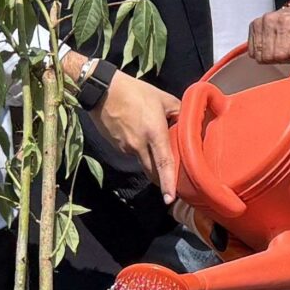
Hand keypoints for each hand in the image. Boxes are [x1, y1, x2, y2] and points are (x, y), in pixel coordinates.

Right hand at [95, 65, 182, 202]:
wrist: (102, 91)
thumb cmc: (134, 91)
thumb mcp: (162, 98)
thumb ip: (178, 111)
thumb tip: (187, 121)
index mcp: (154, 133)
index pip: (164, 163)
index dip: (168, 183)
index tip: (170, 198)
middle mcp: (139, 145)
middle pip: (152, 171)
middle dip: (161, 178)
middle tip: (172, 181)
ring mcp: (125, 147)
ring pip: (142, 161)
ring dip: (149, 158)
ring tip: (152, 141)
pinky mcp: (116, 146)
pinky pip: (131, 152)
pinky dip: (138, 148)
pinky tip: (138, 133)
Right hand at [246, 2, 289, 64]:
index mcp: (286, 23)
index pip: (279, 54)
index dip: (287, 58)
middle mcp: (271, 20)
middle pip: (268, 55)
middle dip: (278, 58)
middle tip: (287, 50)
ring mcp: (261, 22)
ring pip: (258, 54)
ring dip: (269, 55)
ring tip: (280, 47)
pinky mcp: (254, 25)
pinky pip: (251, 49)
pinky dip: (261, 51)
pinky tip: (271, 45)